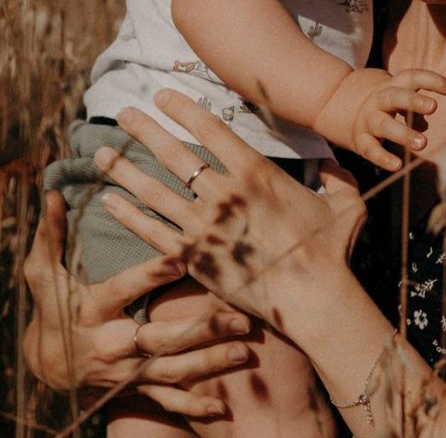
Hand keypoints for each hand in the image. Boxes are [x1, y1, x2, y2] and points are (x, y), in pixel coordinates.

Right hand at [23, 191, 251, 418]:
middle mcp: (114, 344)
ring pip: (172, 372)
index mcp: (94, 310)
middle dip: (200, 331)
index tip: (182, 256)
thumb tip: (52, 193)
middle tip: (239, 318)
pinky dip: (194, 408)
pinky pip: (167, 404)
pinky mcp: (136, 391)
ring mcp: (127, 373)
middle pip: (160, 339)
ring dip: (210, 365)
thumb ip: (52, 234)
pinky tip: (223, 409)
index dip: (151, 273)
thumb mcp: (45, 273)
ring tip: (244, 353)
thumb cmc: (53, 308)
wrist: (48, 366)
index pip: (124, 289)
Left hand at [94, 89, 365, 331]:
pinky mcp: (195, 260)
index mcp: (256, 172)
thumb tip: (336, 161)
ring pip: (153, 191)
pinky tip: (109, 202)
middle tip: (124, 114)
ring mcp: (206, 227)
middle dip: (144, 130)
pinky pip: (152, 232)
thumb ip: (337, 176)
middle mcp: (224, 193)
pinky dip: (128, 215)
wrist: (316, 299)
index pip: (210, 129)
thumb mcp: (345, 203)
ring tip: (101, 153)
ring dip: (124, 169)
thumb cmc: (333, 250)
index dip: (182, 109)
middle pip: (173, 153)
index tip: (162, 96)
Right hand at [352, 68, 445, 170]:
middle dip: (413, 101)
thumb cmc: (383, 104)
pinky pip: (371, 149)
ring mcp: (368, 119)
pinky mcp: (360, 139)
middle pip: (394, 96)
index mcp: (392, 86)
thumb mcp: (398, 99)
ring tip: (423, 143)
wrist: (340, 104)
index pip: (412, 77)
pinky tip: (397, 165)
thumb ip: (414, 109)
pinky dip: (383, 158)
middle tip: (433, 106)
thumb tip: (425, 125)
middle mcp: (378, 100)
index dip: (432, 80)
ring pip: (384, 124)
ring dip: (403, 133)